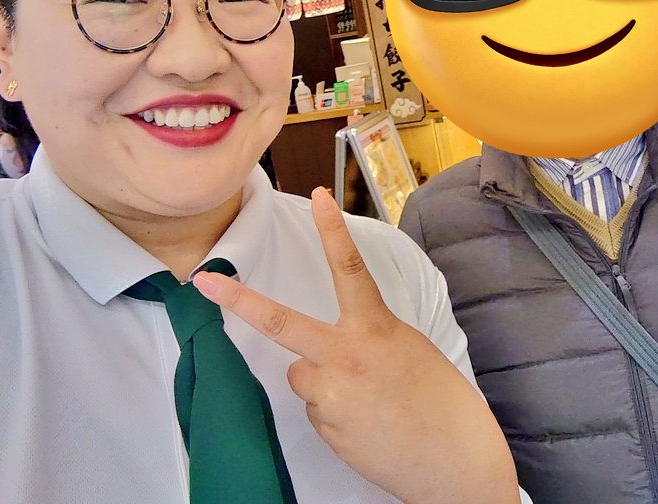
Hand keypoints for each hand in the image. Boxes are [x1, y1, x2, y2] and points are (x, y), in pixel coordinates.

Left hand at [192, 187, 519, 503]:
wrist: (454, 462)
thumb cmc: (441, 401)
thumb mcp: (408, 350)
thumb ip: (367, 338)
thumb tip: (332, 349)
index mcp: (376, 328)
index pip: (350, 268)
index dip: (333, 230)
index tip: (319, 196)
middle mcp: (346, 357)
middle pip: (281, 322)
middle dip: (239, 300)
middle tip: (203, 281)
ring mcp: (331, 395)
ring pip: (302, 375)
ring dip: (321, 381)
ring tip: (366, 399)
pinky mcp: (326, 429)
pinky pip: (317, 409)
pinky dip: (334, 412)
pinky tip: (366, 422)